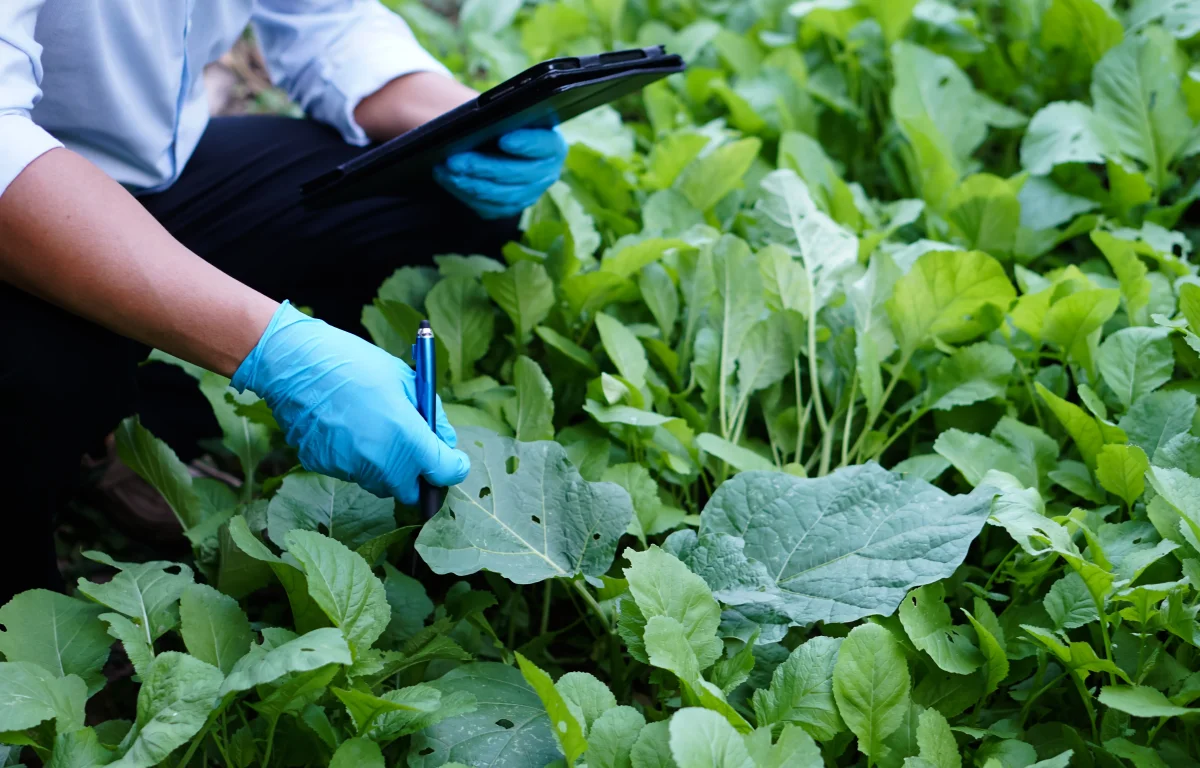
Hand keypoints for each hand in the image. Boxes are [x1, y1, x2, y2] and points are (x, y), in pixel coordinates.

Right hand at [232, 303, 468, 502]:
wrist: (296, 362)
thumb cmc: (356, 363)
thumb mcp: (406, 380)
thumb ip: (431, 416)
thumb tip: (444, 440)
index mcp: (407, 438)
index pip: (444, 473)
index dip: (453, 467)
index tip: (453, 461)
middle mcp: (380, 462)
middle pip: (411, 491)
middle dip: (418, 475)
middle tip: (415, 449)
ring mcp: (349, 468)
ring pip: (379, 483)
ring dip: (386, 467)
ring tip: (374, 428)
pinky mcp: (323, 466)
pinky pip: (350, 471)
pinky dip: (356, 458)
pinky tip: (347, 427)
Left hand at [434, 128, 567, 219]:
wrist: (501, 142)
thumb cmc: (504, 122)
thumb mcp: (507, 116)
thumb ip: (501, 118)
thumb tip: (477, 124)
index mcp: (552, 146)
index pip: (544, 145)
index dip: (526, 143)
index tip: (503, 139)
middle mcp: (547, 173)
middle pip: (517, 174)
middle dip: (483, 167)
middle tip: (455, 160)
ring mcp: (530, 194)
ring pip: (500, 195)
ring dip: (470, 184)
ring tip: (445, 171)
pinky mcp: (510, 207)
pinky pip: (488, 207)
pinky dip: (465, 195)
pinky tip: (447, 181)